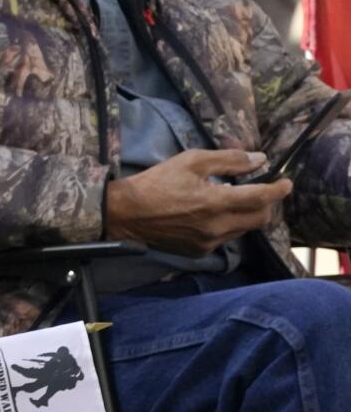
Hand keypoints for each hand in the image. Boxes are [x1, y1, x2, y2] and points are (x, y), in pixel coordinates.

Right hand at [104, 148, 292, 254]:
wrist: (125, 213)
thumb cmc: (156, 182)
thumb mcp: (190, 161)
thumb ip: (228, 160)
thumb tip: (258, 160)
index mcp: (216, 202)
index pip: (261, 198)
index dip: (278, 189)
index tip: (286, 182)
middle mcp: (217, 226)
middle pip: (260, 218)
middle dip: (266, 204)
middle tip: (259, 191)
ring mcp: (209, 242)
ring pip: (244, 229)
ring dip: (245, 214)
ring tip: (231, 200)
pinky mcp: (200, 251)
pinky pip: (225, 238)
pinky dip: (227, 225)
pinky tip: (211, 215)